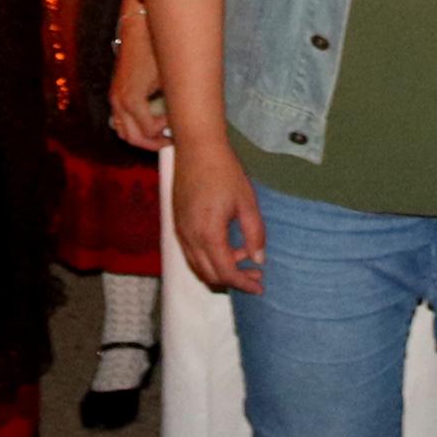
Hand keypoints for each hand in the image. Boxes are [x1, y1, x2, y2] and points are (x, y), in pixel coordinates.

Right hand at [109, 19, 169, 148]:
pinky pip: (119, 120)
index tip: (177, 128)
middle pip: (132, 137)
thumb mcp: (168, 77)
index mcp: (132, 100)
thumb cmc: (156, 49)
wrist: (139, 28)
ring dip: (140, 137)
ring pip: (123, 131)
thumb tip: (184, 120)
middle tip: (170, 141)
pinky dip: (132, 127)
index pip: (147, 131)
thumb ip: (171, 102)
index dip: (164, 134)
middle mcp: (119, 101)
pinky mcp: (115, 93)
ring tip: (159, 135)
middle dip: (152, 144)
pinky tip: (149, 122)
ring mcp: (114, 97)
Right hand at [172, 140, 267, 293]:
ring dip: (220, 270)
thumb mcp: (247, 203)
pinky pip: (191, 254)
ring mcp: (180, 232)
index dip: (243, 283)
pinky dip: (209, 259)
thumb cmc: (225, 172)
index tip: (260, 287)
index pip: (225, 272)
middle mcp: (189, 238)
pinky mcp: (177, 224)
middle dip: (233, 280)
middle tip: (255, 273)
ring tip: (245, 256)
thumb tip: (258, 260)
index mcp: (208, 234)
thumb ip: (254, 234)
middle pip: (209, 275)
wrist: (197, 148)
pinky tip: (227, 245)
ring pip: (198, 267)